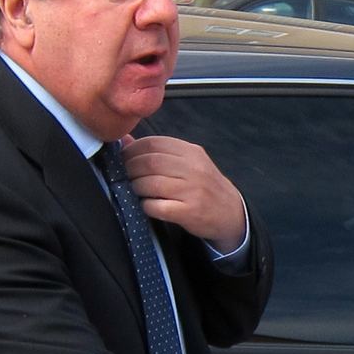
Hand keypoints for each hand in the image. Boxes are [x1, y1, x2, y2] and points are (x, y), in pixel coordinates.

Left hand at [118, 133, 246, 250]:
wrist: (230, 212)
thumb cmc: (204, 186)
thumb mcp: (188, 163)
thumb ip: (159, 152)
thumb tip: (125, 141)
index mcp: (191, 152)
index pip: (154, 143)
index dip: (132, 150)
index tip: (123, 158)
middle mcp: (194, 169)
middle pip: (150, 162)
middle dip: (130, 169)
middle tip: (124, 176)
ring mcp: (192, 191)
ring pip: (151, 183)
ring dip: (136, 187)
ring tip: (134, 190)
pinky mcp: (190, 212)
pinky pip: (157, 207)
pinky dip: (146, 205)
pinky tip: (147, 205)